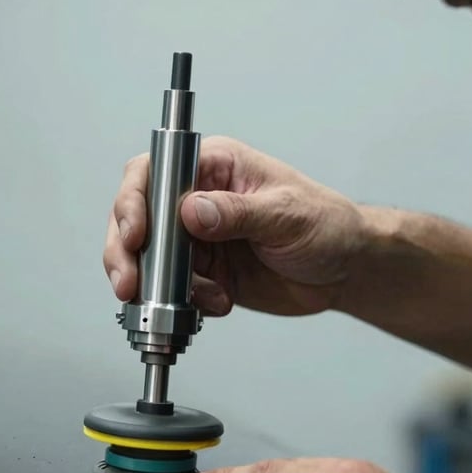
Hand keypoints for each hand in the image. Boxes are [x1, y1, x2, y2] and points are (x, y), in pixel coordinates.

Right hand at [104, 136, 365, 316]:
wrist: (345, 270)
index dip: (134, 202)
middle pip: (138, 218)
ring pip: (149, 260)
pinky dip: (186, 304)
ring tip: (183, 302)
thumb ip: (238, 213)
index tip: (135, 235)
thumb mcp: (287, 214)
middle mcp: (197, 200)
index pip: (154, 173)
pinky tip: (216, 305)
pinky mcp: (203, 274)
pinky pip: (174, 291)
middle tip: (130, 284)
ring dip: (154, 286)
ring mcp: (197, 239)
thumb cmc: (327, 224)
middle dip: (126, 253)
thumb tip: (192, 211)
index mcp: (215, 167)